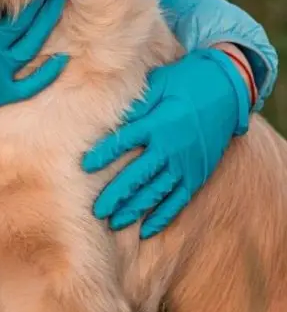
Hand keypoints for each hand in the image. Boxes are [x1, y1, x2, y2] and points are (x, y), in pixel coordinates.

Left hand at [82, 49, 250, 238]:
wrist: (226, 91)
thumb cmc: (185, 82)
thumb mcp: (158, 84)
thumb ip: (137, 103)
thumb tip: (113, 114)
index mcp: (157, 123)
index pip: (123, 142)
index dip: (103, 154)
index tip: (84, 166)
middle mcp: (169, 147)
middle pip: (137, 175)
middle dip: (116, 194)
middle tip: (97, 210)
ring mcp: (185, 163)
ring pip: (156, 192)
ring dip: (135, 209)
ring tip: (116, 222)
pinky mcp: (197, 173)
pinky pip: (179, 199)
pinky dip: (163, 215)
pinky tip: (148, 229)